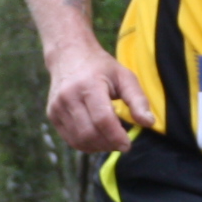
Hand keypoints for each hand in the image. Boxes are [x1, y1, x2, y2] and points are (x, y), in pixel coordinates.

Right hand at [43, 46, 157, 152]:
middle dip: (108, 144)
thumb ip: (138, 100)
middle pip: (89, 133)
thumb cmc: (100, 67)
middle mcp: (68, 97)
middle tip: (121, 143)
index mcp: (88, 85)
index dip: (116, 136)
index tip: (128, 144)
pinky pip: (70, 139)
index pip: (102, 119)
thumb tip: (149, 123)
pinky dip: (86, 144)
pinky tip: (97, 138)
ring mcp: (57, 107)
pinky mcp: (52, 115)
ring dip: (98, 147)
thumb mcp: (124, 77)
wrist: (69, 55)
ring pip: (79, 140)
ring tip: (110, 140)